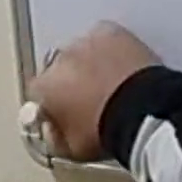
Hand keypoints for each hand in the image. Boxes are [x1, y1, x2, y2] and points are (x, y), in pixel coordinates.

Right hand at [27, 21, 159, 160]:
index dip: (52, 102)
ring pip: (82, 50)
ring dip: (90, 62)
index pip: (38, 91)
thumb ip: (54, 137)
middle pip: (59, 67)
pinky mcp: (110, 31)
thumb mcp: (73, 149)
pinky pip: (105, 38)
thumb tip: (53, 131)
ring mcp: (86, 42)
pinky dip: (110, 48)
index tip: (64, 111)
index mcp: (46, 87)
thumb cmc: (107, 130)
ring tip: (111, 82)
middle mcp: (60, 59)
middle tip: (91, 98)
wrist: (143, 111)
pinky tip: (122, 65)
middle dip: (71, 80)